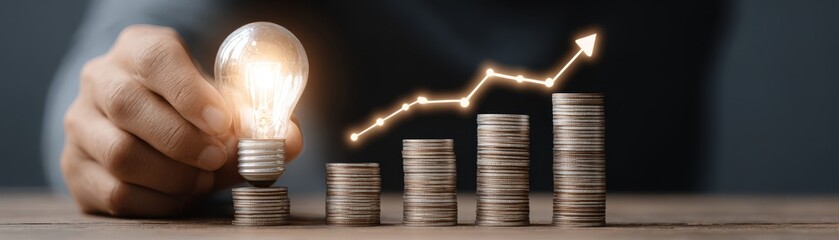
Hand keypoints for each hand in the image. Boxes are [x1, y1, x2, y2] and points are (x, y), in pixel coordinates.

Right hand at [61, 25, 303, 216]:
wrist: (145, 130)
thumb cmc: (193, 111)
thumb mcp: (224, 103)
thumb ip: (259, 121)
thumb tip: (289, 142)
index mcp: (138, 50)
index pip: (156, 59)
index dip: (190, 92)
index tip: (223, 122)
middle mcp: (100, 80)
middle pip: (130, 106)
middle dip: (183, 140)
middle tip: (218, 157)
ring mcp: (82, 125)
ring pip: (120, 154)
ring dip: (173, 174)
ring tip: (203, 178)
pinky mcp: (76, 168)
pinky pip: (116, 192)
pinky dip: (159, 201)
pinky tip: (182, 194)